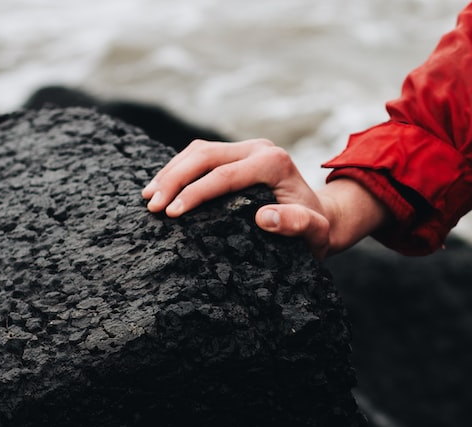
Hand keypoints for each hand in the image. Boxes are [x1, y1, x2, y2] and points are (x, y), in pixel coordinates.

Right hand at [141, 139, 386, 258]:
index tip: (172, 213)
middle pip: (205, 156)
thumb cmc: (317, 230)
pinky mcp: (238, 155)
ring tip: (148, 197)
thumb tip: (264, 218)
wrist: (323, 218)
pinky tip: (161, 187)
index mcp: (274, 162)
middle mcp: (260, 149)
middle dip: (174, 179)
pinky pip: (202, 156)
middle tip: (152, 206)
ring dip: (171, 172)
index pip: (224, 175)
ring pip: (199, 151)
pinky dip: (179, 169)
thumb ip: (297, 225)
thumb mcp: (316, 234)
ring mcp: (248, 149)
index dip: (195, 193)